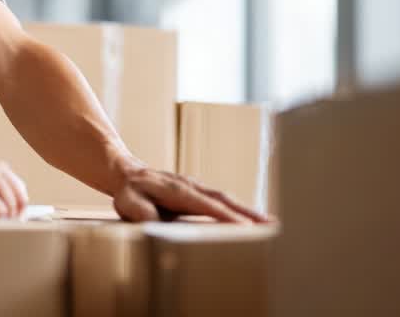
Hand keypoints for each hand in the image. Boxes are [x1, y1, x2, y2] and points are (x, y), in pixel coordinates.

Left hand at [112, 163, 270, 223]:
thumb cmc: (129, 191)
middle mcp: (192, 187)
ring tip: (271, 224)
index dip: (226, 216)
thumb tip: (156, 223)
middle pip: (224, 199)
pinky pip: (222, 200)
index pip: (207, 205)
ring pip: (226, 199)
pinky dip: (239, 209)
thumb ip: (142, 212)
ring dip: (249, 211)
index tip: (246, 227)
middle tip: (272, 225)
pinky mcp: (198, 192)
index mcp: (178, 191)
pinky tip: (252, 219)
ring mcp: (197, 188)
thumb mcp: (129, 202)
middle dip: (248, 213)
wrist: (126, 173)